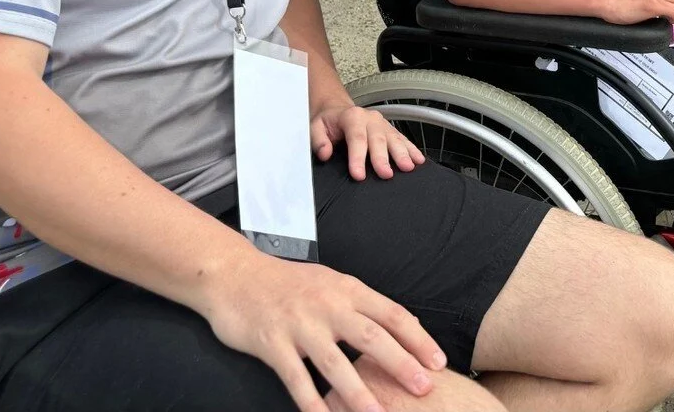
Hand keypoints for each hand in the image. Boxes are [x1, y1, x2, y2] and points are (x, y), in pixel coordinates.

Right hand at [207, 253, 446, 411]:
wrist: (235, 275)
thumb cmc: (286, 283)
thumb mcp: (328, 283)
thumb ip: (357, 304)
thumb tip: (397, 326)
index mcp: (346, 289)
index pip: (391, 313)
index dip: (417, 338)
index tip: (439, 362)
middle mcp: (327, 304)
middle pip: (371, 336)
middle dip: (401, 364)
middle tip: (424, 388)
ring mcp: (299, 324)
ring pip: (335, 363)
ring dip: (359, 393)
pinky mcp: (273, 343)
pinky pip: (296, 380)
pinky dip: (312, 404)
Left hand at [311, 100, 424, 180]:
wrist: (336, 110)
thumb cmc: (327, 122)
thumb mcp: (315, 127)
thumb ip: (318, 140)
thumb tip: (325, 153)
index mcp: (351, 117)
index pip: (356, 138)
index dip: (357, 157)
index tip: (358, 174)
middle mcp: (369, 118)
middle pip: (377, 139)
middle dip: (382, 157)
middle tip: (386, 174)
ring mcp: (381, 123)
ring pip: (393, 138)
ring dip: (402, 153)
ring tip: (408, 167)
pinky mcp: (389, 130)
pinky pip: (402, 139)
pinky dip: (411, 149)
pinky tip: (418, 159)